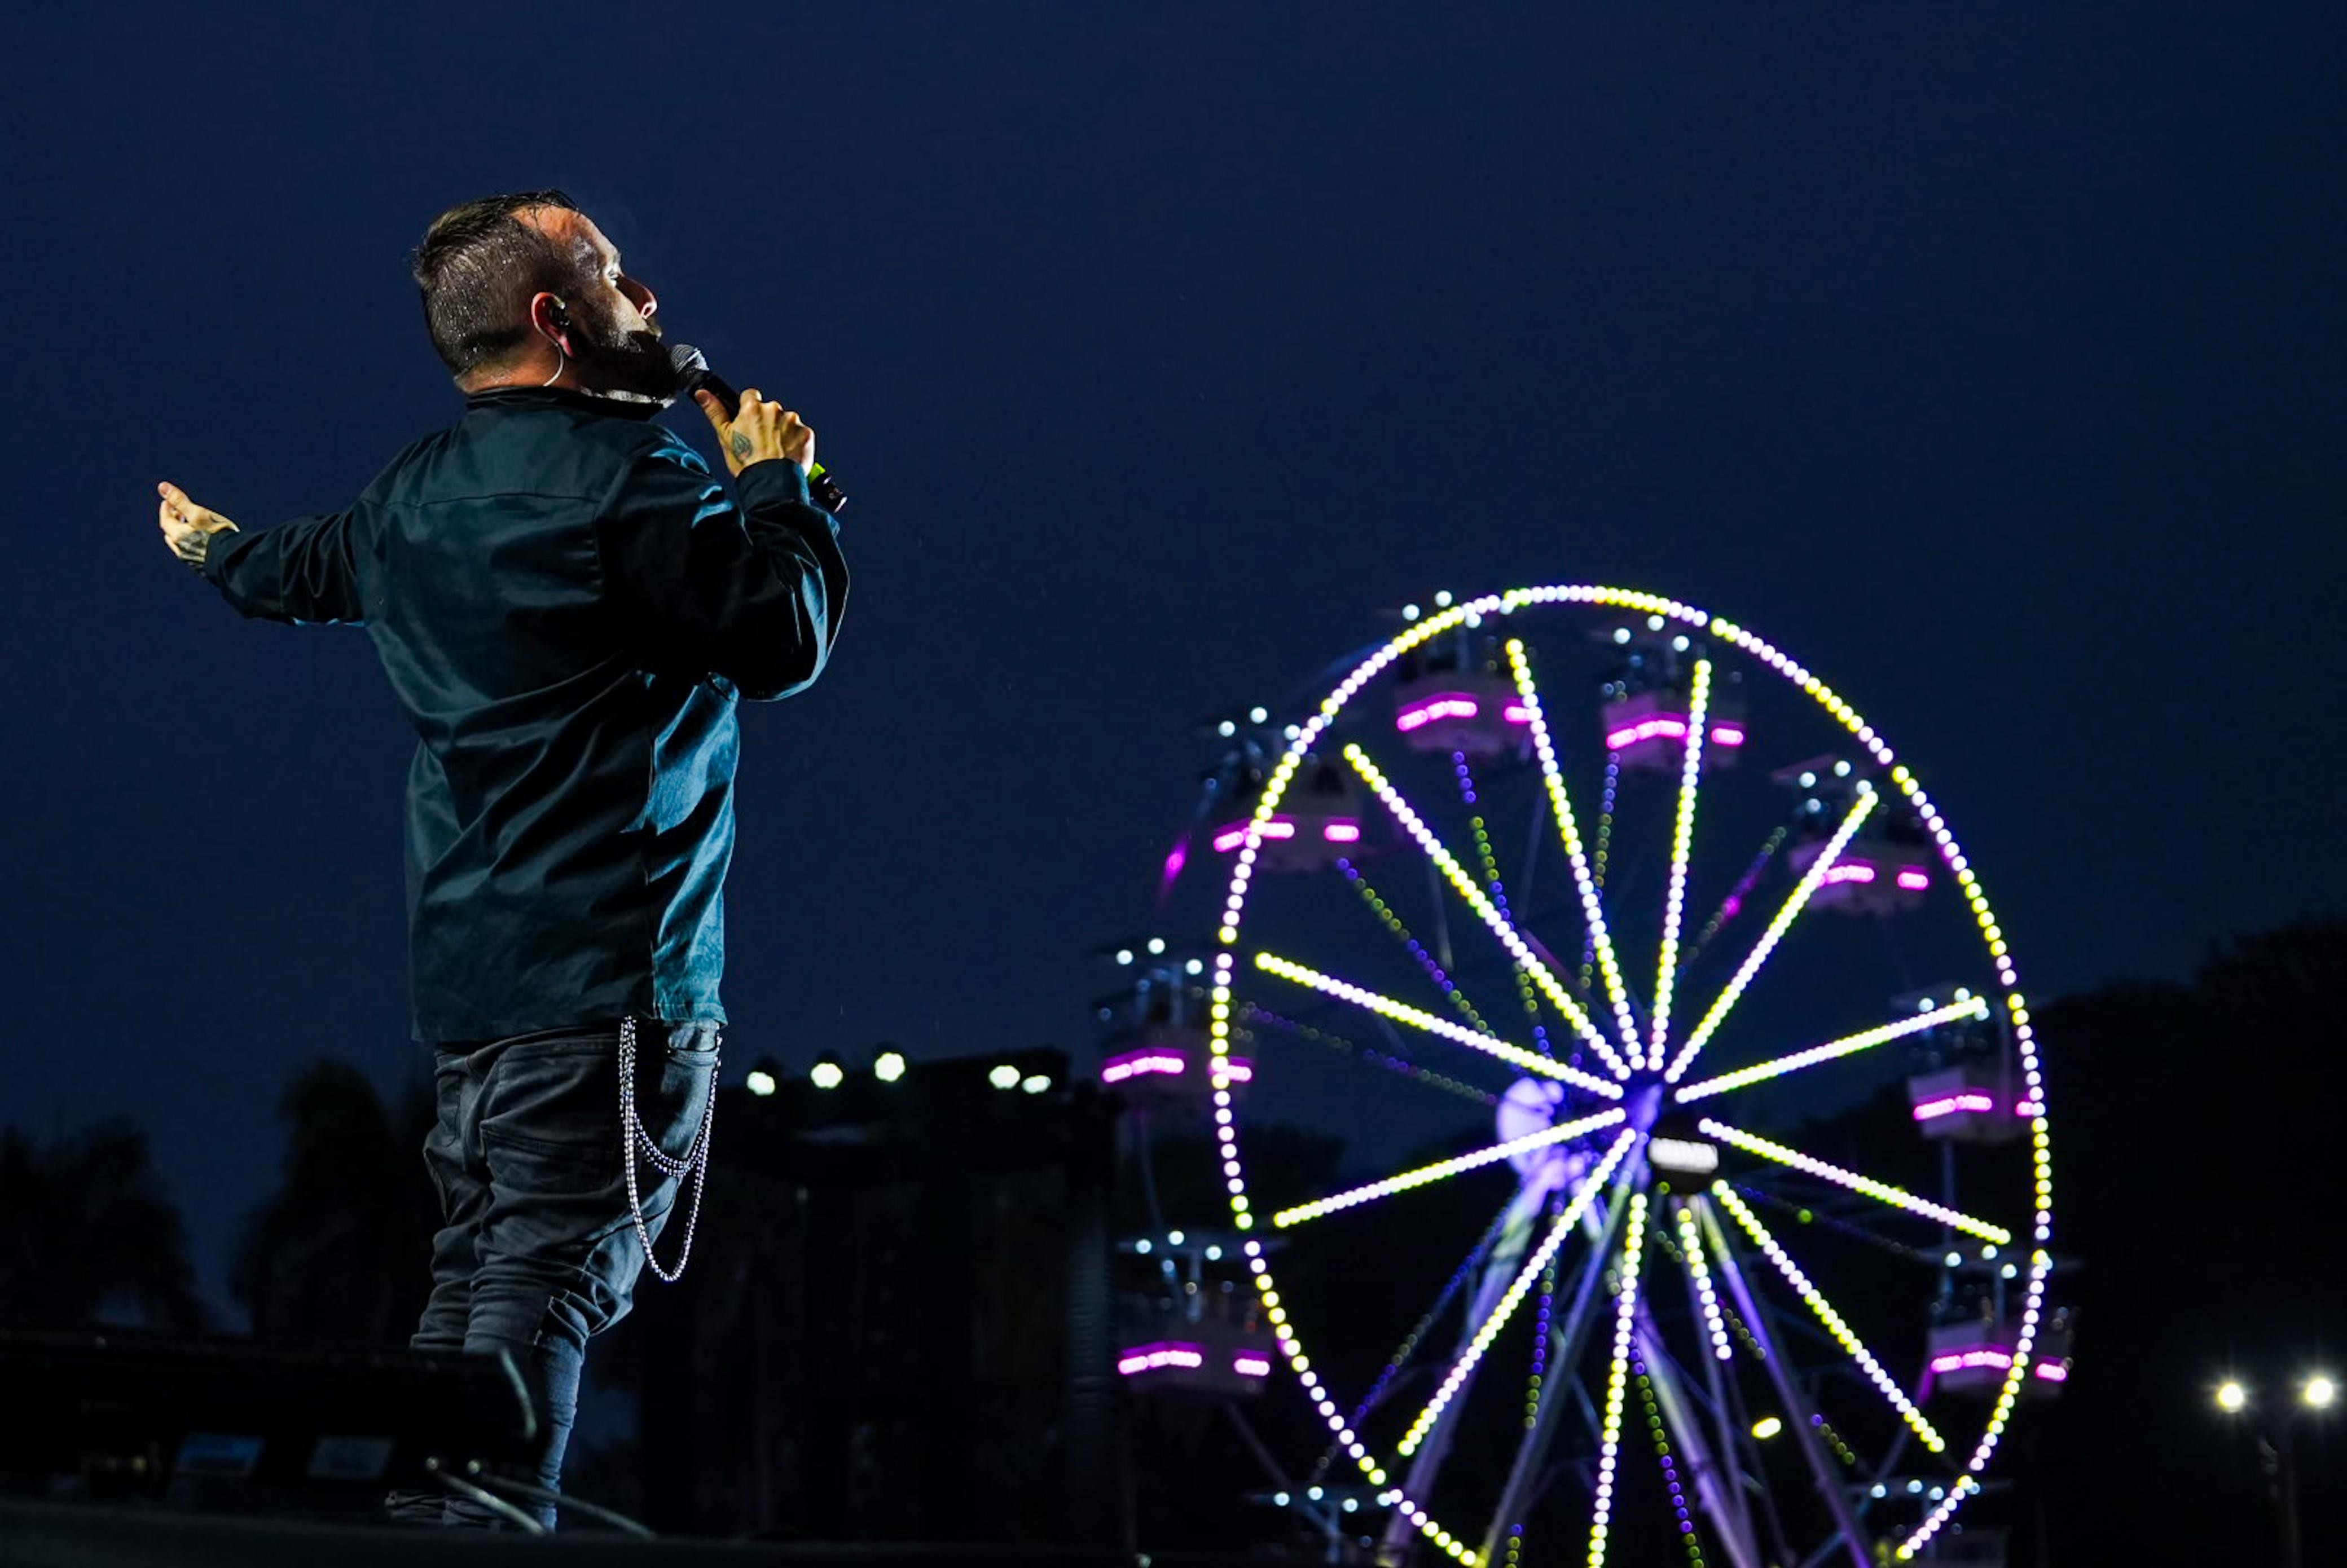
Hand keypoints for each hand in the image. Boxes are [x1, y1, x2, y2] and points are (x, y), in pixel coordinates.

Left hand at [156, 481, 239, 566]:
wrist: (235, 559)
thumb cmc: (217, 535)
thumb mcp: (198, 513)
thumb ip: (180, 501)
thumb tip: (162, 486)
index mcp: (178, 536)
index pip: (165, 520)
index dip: (166, 509)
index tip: (168, 501)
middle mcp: (181, 549)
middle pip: (171, 533)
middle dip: (173, 522)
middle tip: (178, 513)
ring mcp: (191, 560)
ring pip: (181, 544)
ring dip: (182, 534)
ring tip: (190, 527)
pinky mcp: (203, 566)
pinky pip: (191, 553)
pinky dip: (192, 544)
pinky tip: (202, 542)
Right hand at [693, 388, 813, 478]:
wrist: (771, 484)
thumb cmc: (747, 464)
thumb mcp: (725, 437)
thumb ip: (715, 412)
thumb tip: (702, 394)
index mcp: (752, 408)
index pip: (750, 396)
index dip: (748, 409)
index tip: (749, 422)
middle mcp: (774, 410)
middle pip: (770, 410)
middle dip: (767, 422)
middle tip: (761, 443)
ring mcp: (792, 421)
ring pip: (786, 421)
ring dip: (783, 432)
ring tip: (775, 452)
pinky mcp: (806, 433)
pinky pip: (801, 433)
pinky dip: (796, 442)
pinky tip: (788, 455)